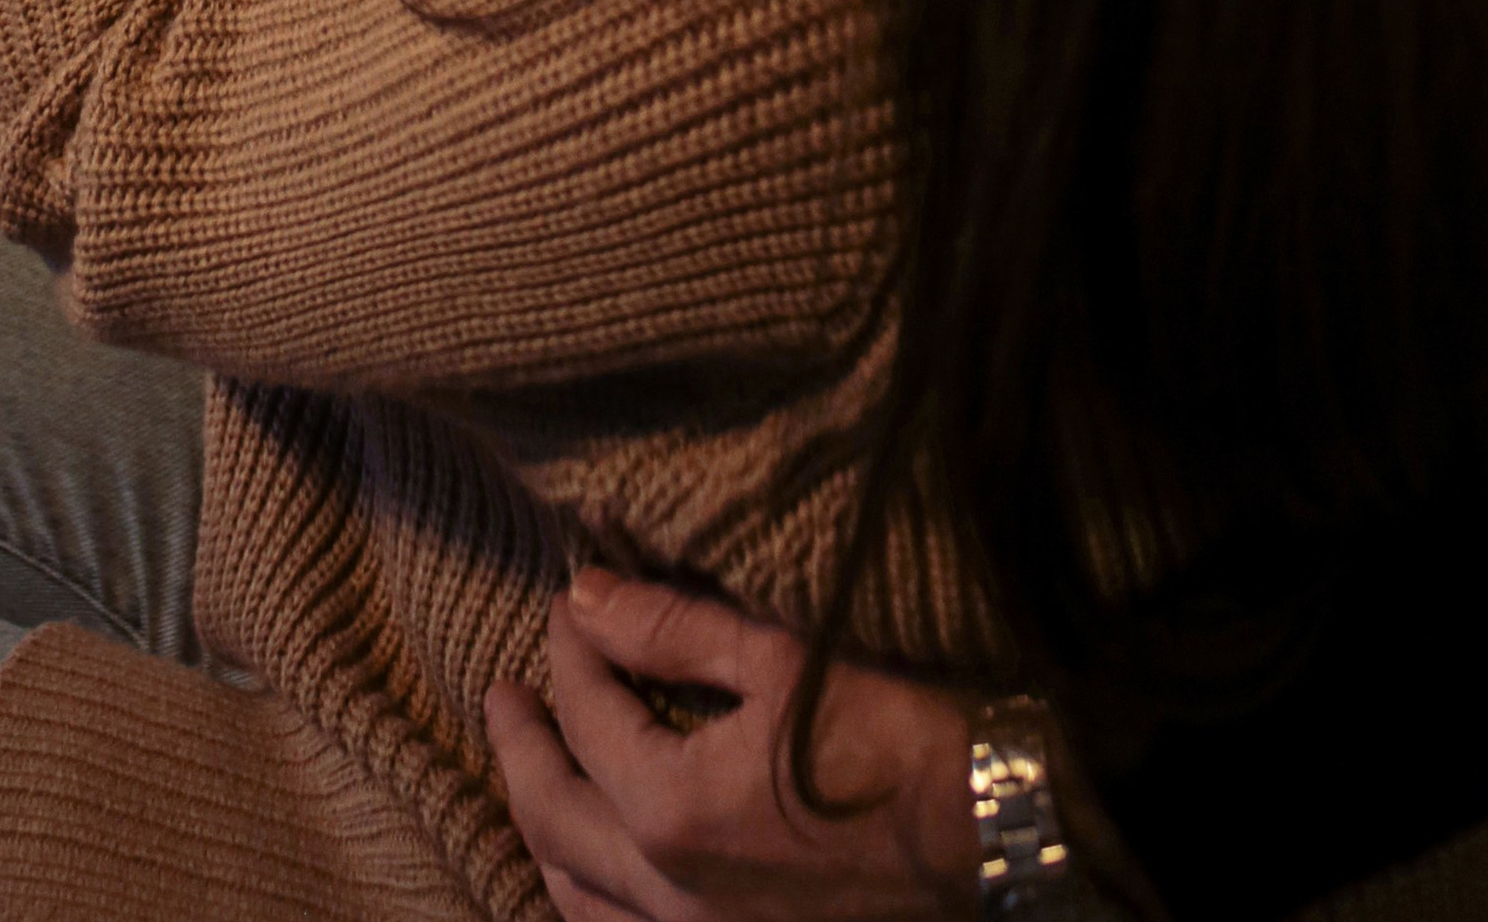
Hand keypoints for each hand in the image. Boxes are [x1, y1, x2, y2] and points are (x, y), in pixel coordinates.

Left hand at [486, 570, 978, 921]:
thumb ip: (668, 630)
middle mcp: (666, 894)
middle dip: (519, 746)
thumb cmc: (891, 742)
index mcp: (671, 810)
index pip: (587, 715)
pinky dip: (589, 899)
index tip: (567, 606)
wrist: (987, 838)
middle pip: (553, 815)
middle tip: (500, 695)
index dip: (569, 650)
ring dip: (544, 831)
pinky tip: (591, 873)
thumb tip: (583, 596)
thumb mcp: (780, 661)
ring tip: (532, 778)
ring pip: (576, 897)